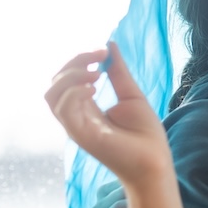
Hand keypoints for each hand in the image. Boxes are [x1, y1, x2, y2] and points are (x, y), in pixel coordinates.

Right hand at [45, 42, 172, 190]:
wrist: (155, 162)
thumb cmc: (145, 134)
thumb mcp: (130, 95)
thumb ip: (118, 72)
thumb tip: (109, 45)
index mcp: (85, 108)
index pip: (67, 80)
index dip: (80, 60)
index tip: (103, 51)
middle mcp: (76, 117)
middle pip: (54, 84)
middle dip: (73, 63)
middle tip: (99, 57)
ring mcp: (76, 126)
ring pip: (52, 95)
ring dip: (71, 77)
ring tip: (96, 76)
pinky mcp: (81, 135)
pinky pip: (64, 109)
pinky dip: (75, 92)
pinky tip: (95, 89)